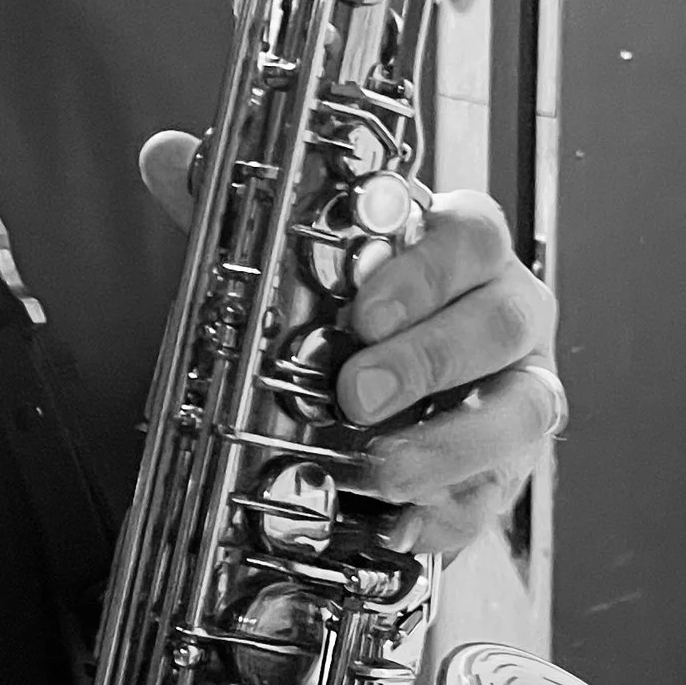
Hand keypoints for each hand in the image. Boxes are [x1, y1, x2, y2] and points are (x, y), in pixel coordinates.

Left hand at [141, 135, 560, 565]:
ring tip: (371, 469)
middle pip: (502, 323)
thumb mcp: (295, 256)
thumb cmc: (354, 310)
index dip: (425, 272)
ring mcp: (518, 392)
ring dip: (445, 445)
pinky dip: (448, 514)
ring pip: (520, 413)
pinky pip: (496, 494)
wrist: (394, 394)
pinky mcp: (509, 467)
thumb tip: (165, 158)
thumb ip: (239, 209)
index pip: (473, 236)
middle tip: (353, 394)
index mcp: (463, 250)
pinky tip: (397, 526)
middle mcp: (507, 315)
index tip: (363, 311)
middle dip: (427, 361)